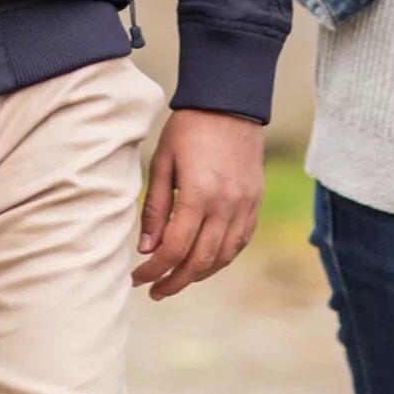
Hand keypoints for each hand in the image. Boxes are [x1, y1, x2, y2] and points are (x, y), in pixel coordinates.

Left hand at [133, 108, 260, 298]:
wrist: (229, 103)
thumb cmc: (189, 128)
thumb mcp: (162, 161)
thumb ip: (155, 207)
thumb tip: (146, 249)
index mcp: (199, 194)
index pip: (174, 248)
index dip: (153, 270)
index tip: (137, 277)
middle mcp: (226, 206)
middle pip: (200, 262)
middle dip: (174, 282)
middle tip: (154, 290)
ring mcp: (245, 206)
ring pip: (223, 257)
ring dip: (198, 275)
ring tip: (176, 280)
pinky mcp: (255, 203)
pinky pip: (239, 242)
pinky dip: (221, 258)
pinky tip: (204, 261)